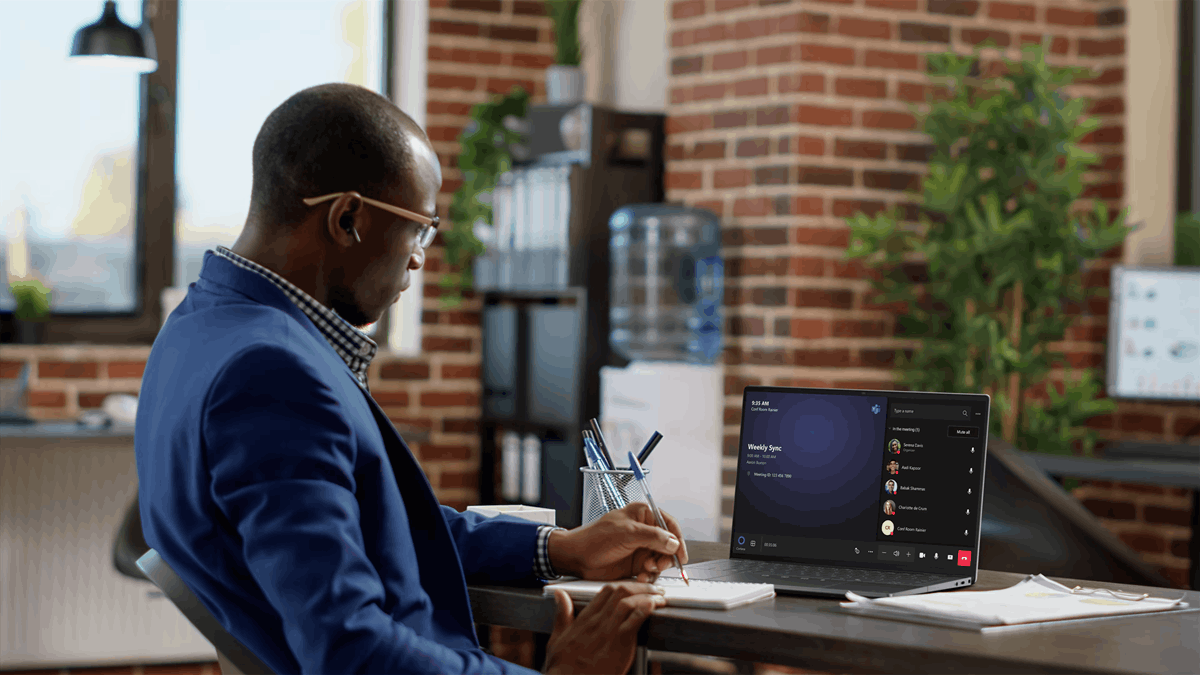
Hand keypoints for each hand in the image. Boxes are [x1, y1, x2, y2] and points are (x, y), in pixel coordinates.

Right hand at [543, 582, 665, 674]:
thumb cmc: (563, 668)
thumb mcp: (556, 638)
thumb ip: (562, 615)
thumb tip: (560, 595)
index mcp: (584, 619)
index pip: (605, 592)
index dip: (623, 585)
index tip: (634, 588)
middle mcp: (597, 621)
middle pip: (620, 591)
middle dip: (639, 586)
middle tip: (653, 589)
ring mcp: (608, 631)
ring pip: (629, 601)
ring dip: (647, 595)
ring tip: (659, 596)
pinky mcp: (619, 643)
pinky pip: (635, 619)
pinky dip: (646, 609)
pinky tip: (654, 606)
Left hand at [548, 503, 688, 581]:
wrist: (577, 558)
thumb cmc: (595, 539)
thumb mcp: (626, 533)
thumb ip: (652, 537)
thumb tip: (673, 542)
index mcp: (643, 515)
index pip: (669, 525)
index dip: (678, 540)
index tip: (681, 555)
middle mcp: (644, 531)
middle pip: (668, 544)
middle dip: (666, 557)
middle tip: (658, 565)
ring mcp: (641, 547)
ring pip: (661, 559)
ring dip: (656, 568)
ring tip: (646, 571)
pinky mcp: (636, 564)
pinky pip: (652, 571)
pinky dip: (649, 576)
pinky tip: (641, 577)